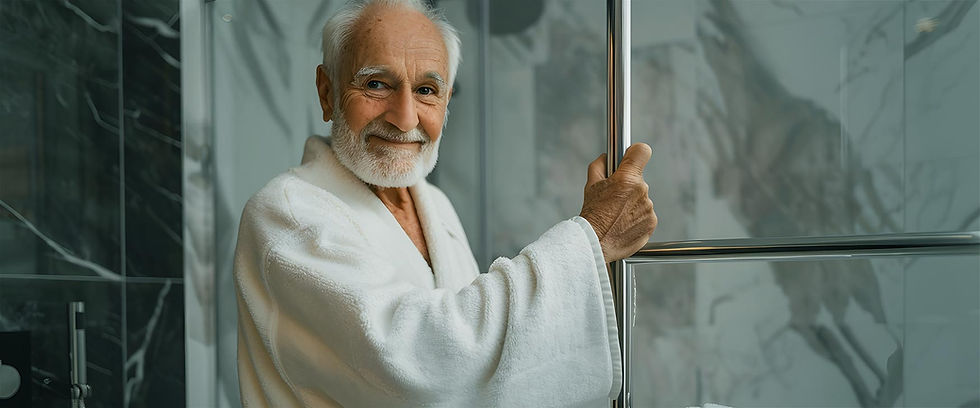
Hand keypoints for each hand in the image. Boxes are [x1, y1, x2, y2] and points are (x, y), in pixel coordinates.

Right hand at [579, 143, 657, 262]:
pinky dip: (637, 218)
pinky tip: (623, 224)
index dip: (636, 153)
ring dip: (632, 204)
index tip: (632, 158)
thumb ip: (600, 165)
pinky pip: (646, 215)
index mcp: (626, 179)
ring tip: (616, 215)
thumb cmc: (592, 214)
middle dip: (628, 187)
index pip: (642, 152)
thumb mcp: (590, 185)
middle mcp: (641, 191)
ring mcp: (648, 208)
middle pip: (638, 181)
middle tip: (613, 199)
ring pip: (642, 199)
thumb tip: (606, 157)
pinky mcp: (652, 223)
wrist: (595, 242)